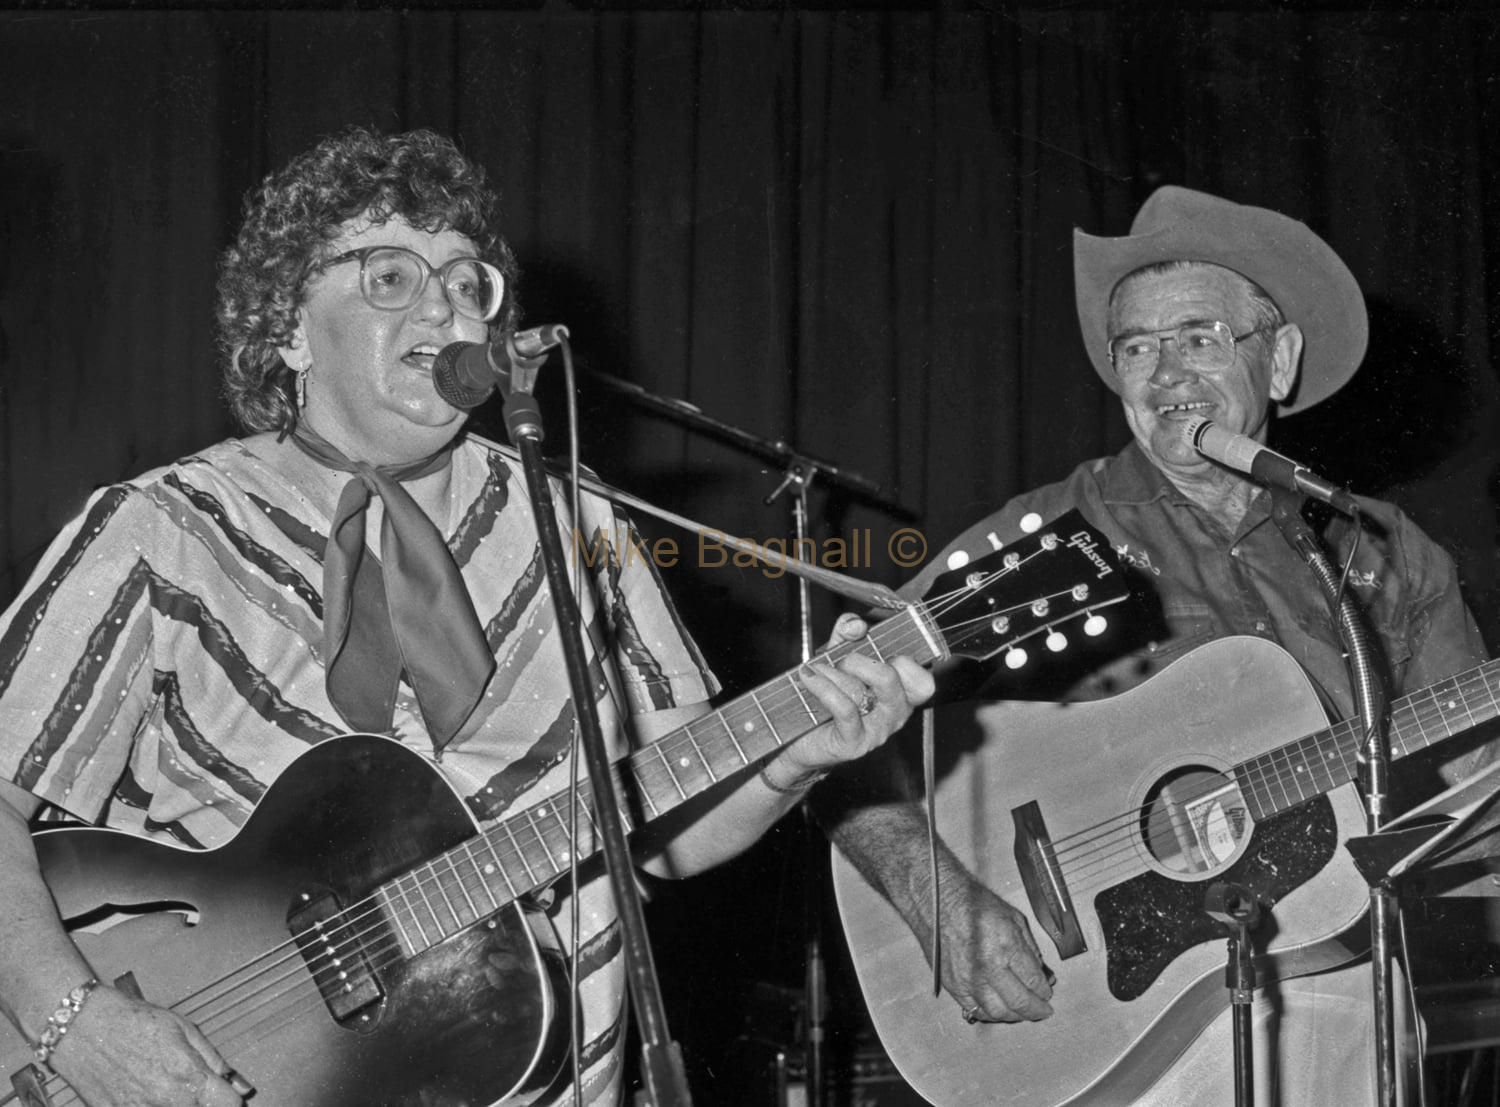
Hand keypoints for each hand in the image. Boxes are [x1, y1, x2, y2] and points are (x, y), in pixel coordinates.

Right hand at [47, 984, 247, 1106]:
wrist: (83, 1028)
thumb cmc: (133, 1022)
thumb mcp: (184, 1029)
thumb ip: (213, 1060)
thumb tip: (238, 1086)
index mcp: (188, 1076)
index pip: (228, 1105)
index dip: (230, 1099)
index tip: (225, 1094)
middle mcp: (166, 1101)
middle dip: (204, 1103)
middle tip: (196, 1090)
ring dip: (180, 1104)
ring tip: (170, 1089)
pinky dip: (152, 1105)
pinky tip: (149, 1095)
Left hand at [765, 614, 934, 787]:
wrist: (798, 738)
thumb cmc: (825, 697)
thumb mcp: (837, 658)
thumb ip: (848, 635)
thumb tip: (856, 624)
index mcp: (902, 693)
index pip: (922, 680)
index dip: (902, 659)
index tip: (873, 648)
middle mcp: (896, 714)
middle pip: (890, 678)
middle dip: (858, 661)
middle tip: (840, 662)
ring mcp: (877, 732)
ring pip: (860, 692)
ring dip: (831, 674)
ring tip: (816, 670)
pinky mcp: (855, 744)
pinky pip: (844, 709)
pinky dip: (823, 688)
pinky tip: (809, 678)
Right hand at [932, 874, 1054, 1022]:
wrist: (936, 903)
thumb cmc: (972, 904)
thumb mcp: (1012, 917)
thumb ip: (1028, 948)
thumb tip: (1040, 971)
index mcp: (1006, 946)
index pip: (1033, 981)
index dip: (1044, 990)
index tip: (1046, 993)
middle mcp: (987, 967)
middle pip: (1019, 1002)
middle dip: (1036, 1009)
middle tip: (1042, 1010)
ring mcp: (968, 979)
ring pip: (998, 1012)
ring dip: (1014, 1016)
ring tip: (1022, 1013)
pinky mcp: (953, 985)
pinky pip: (976, 1010)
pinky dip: (991, 1014)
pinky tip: (999, 1010)